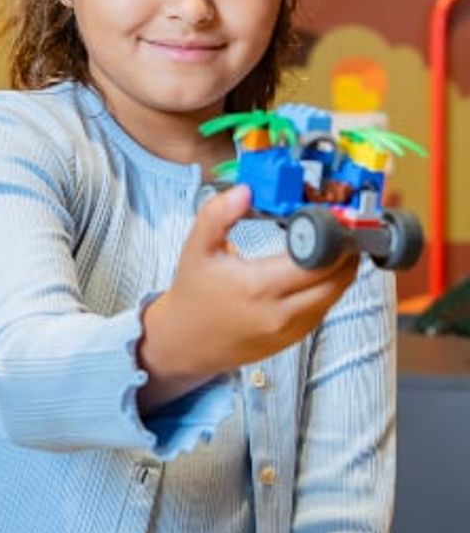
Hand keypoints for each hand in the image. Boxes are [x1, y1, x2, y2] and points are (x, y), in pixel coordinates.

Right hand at [140, 186, 357, 407]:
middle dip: (346, 251)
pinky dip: (328, 288)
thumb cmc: (194, 294)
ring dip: (341, 269)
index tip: (332, 219)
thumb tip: (245, 191)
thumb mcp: (197, 250)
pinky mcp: (294, 338)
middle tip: (341, 229)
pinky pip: (324, 308)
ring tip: (332, 247)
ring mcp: (290, 329)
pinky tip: (316, 272)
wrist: (185, 341)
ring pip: (336, 294)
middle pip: (338, 278)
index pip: (318, 260)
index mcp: (257, 287)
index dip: (334, 237)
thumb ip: (217, 216)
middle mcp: (279, 313)